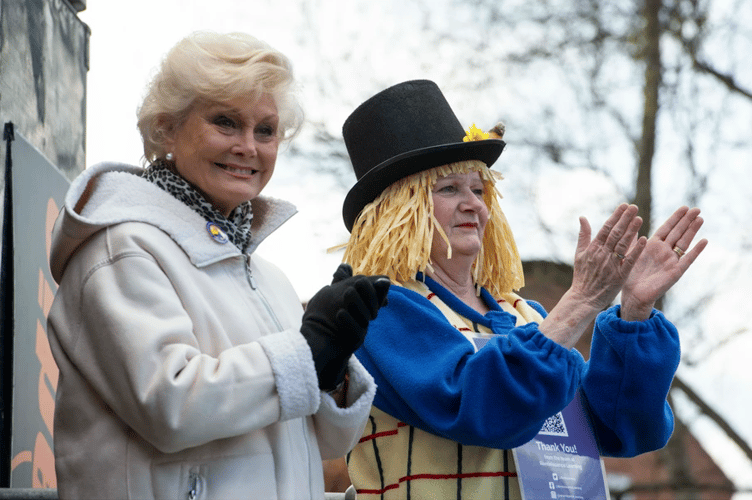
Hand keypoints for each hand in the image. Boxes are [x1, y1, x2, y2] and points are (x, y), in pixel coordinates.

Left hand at [301, 264, 389, 390]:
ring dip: (357, 303)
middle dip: (368, 292)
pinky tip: (340, 313)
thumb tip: (346, 266)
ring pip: (366, 317)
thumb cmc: (322, 316)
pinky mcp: (353, 343)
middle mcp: (363, 318)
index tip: (366, 280)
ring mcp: (360, 330)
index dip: (378, 288)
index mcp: (361, 304)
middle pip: (374, 305)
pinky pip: (356, 332)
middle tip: (357, 283)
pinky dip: (348, 321)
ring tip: (346, 294)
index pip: (378, 295)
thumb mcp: (330, 294)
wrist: (313, 340)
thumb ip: (340, 281)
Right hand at [569, 204, 646, 310]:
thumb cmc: (582, 276)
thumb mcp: (578, 254)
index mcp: (593, 248)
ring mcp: (611, 264)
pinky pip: (629, 260)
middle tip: (635, 207)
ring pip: (623, 244)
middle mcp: (602, 254)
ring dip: (631, 231)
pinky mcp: (619, 275)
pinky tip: (644, 240)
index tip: (624, 205)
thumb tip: (582, 217)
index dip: (616, 216)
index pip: (606, 228)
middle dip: (625, 219)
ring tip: (640, 218)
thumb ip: (583, 235)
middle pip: (616, 233)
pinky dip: (636, 250)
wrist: (584, 298)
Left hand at [621, 206, 707, 320]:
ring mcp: (671, 261)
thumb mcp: (631, 254)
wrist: (633, 295)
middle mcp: (664, 251)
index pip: (667, 228)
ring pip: (684, 242)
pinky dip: (696, 251)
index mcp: (653, 246)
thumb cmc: (630, 276)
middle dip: (686, 220)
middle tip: (697, 208)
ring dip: (692, 231)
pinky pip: (687, 260)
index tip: (685, 207)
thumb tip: (631, 221)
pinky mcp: (675, 272)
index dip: (675, 218)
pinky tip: (704, 241)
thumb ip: (634, 239)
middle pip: (678, 232)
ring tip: (700, 219)